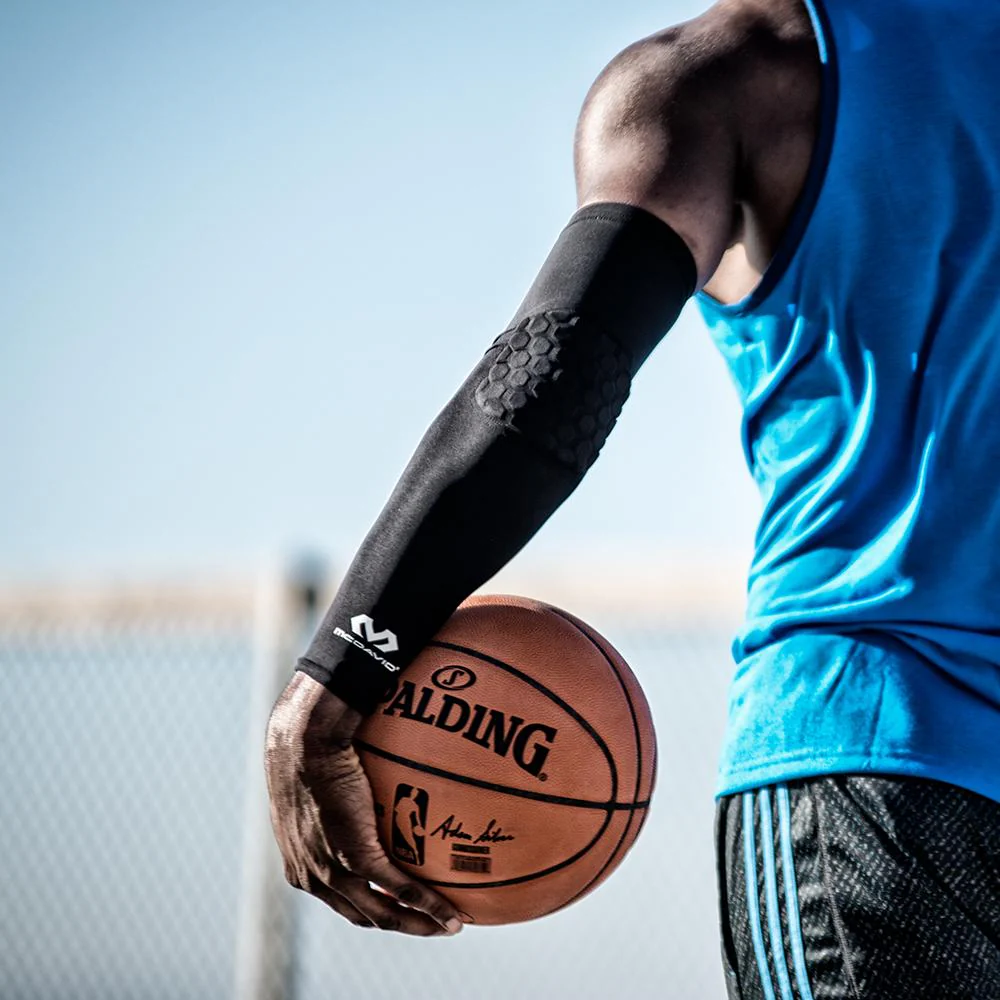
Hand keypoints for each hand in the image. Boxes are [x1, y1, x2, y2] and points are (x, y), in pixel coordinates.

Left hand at [265, 672, 463, 935]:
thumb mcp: (316, 784)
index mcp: (301, 867)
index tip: (400, 908)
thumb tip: (363, 786)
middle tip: (434, 925)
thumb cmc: (308, 748)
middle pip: (364, 915)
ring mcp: (332, 871)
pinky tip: (450, 911)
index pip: (341, 901)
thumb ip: (335, 801)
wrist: (304, 741)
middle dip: (401, 924)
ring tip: (450, 926)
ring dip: (419, 924)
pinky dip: (428, 905)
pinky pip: (399, 890)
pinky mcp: (355, 857)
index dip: (374, 908)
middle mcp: (312, 878)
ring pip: (382, 915)